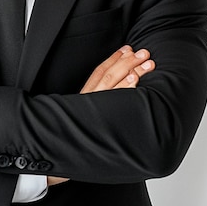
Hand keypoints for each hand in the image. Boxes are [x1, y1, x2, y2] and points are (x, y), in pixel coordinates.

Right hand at [47, 45, 154, 187]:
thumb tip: (118, 90)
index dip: (114, 58)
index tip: (128, 48)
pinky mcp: (99, 119)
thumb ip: (97, 102)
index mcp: (85, 96)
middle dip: (127, 61)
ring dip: (131, 71)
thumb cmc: (76, 137)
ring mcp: (93, 108)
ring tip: (146, 64)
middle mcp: (88, 99)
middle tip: (145, 52)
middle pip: (108, 74)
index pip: (99, 71)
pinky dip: (124, 90)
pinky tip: (135, 82)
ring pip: (112, 84)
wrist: (60, 157)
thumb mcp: (85, 115)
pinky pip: (113, 102)